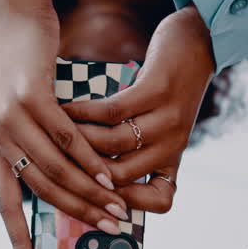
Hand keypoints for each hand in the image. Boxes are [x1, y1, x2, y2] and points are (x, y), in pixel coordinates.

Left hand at [0, 0, 126, 248]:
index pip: (5, 206)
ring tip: (117, 209)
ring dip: (91, 193)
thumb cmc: (26, 72)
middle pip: (42, 191)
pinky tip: (110, 175)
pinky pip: (67, 138)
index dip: (18, 241)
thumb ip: (38, 151)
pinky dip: (92, 160)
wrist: (14, 21)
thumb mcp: (23, 117)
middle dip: (79, 216)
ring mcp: (11, 119)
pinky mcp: (30, 97)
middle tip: (109, 231)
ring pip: (57, 168)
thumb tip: (71, 188)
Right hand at [63, 5, 215, 213]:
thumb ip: (132, 153)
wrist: (195, 43)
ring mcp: (168, 118)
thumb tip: (83, 173)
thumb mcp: (157, 128)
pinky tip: (64, 110)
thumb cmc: (165, 90)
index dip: (126, 205)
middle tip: (53, 166)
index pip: (161, 201)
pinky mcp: (157, 89)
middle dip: (82, 175)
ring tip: (52, 136)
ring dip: (76, 141)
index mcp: (173, 159)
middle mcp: (174, 145)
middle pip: (120, 177)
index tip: (92, 197)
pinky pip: (112, 111)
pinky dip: (83, 112)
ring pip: (112, 144)